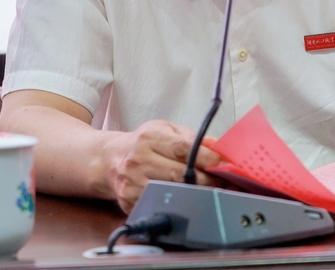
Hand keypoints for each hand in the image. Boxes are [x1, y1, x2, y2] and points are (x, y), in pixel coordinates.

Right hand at [101, 120, 222, 211]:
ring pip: (173, 192)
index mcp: (150, 137)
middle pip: (181, 174)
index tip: (224, 164)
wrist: (110, 159)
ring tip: (209, 191)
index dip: (207, 158)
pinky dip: (177, 204)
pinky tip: (187, 200)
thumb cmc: (143, 143)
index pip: (184, 148)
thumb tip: (217, 147)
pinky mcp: (130, 201)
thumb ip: (192, 138)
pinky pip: (160, 205)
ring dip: (195, 194)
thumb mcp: (166, 130)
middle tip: (222, 182)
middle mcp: (139, 159)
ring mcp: (133, 182)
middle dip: (207, 179)